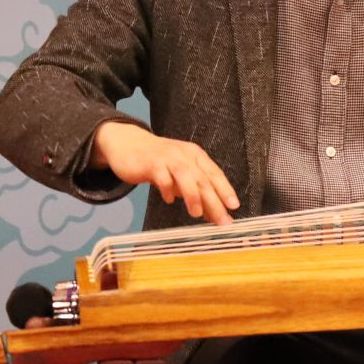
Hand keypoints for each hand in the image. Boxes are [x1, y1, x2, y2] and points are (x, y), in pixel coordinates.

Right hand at [92, 121, 239, 224]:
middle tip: (221, 219)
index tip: (234, 206)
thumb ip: (197, 192)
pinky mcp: (151, 163)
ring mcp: (168, 158)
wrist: (129, 144)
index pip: (215, 174)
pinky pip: (162, 177)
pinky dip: (167, 189)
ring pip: (186, 176)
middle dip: (214, 201)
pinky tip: (169, 200)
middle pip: (203, 179)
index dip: (225, 190)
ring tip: (197, 214)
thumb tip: (215, 214)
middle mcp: (185, 155)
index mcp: (196, 156)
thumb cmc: (159, 162)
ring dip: (193, 196)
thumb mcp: (181, 175)